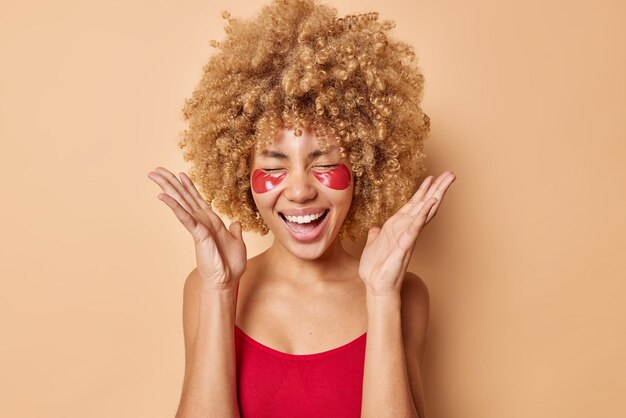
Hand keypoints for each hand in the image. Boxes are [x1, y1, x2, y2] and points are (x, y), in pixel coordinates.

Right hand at [148, 167, 246, 290]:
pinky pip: (184, 216)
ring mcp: (198, 226)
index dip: (189, 185)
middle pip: (183, 196)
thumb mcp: (237, 242)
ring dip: (168, 188)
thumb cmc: (230, 264)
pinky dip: (174, 206)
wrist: (226, 280)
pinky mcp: (197, 233)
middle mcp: (201, 221)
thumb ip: (234, 231)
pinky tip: (162, 196)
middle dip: (170, 182)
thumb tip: (236, 222)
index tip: (180, 173)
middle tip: (155, 170)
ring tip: (154, 176)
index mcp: (210, 221)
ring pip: (180, 202)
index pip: (197, 199)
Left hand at [358, 171, 455, 295]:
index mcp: (398, 228)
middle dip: (437, 188)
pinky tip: (431, 202)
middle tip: (451, 174)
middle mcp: (407, 230)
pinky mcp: (405, 245)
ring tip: (446, 181)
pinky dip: (423, 214)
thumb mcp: (372, 246)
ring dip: (436, 195)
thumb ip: (376, 235)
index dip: (422, 191)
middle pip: (425, 204)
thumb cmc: (376, 269)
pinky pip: (416, 227)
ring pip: (425, 212)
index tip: (431, 177)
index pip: (414, 205)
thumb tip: (375, 228)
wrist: (375, 286)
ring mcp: (408, 236)